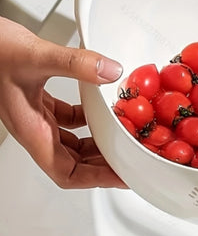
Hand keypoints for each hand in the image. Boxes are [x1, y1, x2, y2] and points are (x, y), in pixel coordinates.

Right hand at [0, 17, 126, 188]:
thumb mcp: (36, 56)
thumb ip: (76, 64)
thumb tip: (110, 72)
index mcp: (31, 129)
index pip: (66, 172)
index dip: (95, 179)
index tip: (119, 176)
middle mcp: (33, 127)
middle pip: (72, 162)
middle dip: (101, 165)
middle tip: (128, 160)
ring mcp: (33, 115)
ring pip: (69, 142)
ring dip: (94, 144)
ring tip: (119, 140)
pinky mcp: (36, 100)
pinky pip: (65, 119)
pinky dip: (85, 120)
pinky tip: (99, 109)